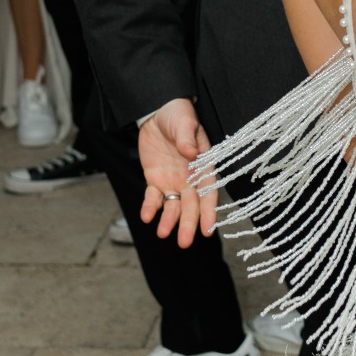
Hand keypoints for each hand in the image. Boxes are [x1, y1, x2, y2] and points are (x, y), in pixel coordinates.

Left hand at [137, 97, 210, 246]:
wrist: (158, 112)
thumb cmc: (179, 116)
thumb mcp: (185, 123)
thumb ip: (188, 138)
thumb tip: (191, 153)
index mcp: (203, 167)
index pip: (208, 193)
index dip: (209, 212)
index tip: (208, 230)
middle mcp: (190, 179)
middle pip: (190, 205)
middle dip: (188, 224)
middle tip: (184, 243)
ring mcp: (172, 181)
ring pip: (172, 206)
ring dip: (169, 221)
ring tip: (162, 234)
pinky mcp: (155, 180)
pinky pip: (153, 197)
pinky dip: (150, 207)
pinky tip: (146, 217)